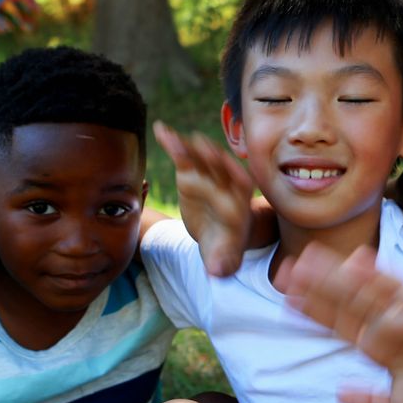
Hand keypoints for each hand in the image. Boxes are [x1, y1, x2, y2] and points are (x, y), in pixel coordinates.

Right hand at [153, 121, 253, 276]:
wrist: (217, 234)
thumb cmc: (224, 247)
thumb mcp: (224, 258)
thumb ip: (222, 263)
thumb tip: (218, 273)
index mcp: (240, 204)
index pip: (241, 190)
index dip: (238, 181)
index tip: (235, 173)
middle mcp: (226, 185)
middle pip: (223, 168)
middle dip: (215, 158)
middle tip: (202, 147)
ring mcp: (208, 176)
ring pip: (202, 157)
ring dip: (191, 146)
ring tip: (173, 137)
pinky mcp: (190, 173)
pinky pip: (183, 156)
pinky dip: (173, 143)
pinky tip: (160, 130)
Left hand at [276, 242, 402, 402]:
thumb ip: (371, 399)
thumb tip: (340, 395)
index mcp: (380, 348)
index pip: (340, 325)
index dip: (314, 312)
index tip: (287, 299)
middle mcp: (388, 326)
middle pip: (344, 302)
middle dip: (315, 288)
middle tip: (284, 269)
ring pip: (363, 291)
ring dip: (336, 275)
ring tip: (309, 257)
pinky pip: (398, 291)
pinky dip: (377, 277)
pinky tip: (356, 261)